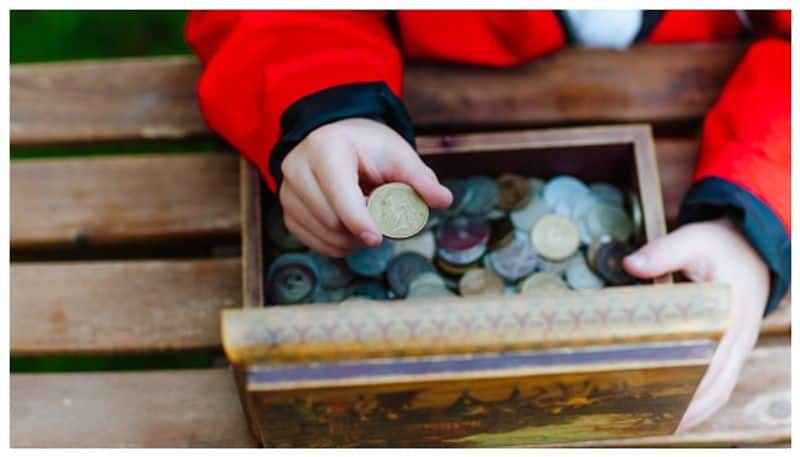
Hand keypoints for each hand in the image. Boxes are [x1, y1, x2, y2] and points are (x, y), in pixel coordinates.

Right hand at [279, 118, 451, 256]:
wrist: (337, 142)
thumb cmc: (369, 147)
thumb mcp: (398, 154)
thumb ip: (420, 178)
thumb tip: (443, 200)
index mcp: (325, 148)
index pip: (338, 192)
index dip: (358, 219)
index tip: (377, 239)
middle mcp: (297, 168)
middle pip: (332, 220)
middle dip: (362, 229)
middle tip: (383, 216)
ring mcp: (287, 192)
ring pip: (324, 235)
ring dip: (353, 240)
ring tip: (369, 218)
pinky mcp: (288, 212)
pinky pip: (316, 243)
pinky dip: (339, 245)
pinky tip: (352, 229)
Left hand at [623, 217, 768, 431]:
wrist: (754, 245)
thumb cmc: (723, 245)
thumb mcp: (695, 240)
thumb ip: (664, 252)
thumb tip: (631, 265)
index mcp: (731, 316)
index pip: (711, 363)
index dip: (688, 386)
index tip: (661, 399)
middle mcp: (739, 338)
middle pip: (716, 388)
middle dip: (687, 409)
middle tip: (649, 419)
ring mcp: (738, 346)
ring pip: (721, 391)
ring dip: (695, 410)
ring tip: (660, 424)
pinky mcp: (733, 347)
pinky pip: (722, 383)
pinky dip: (703, 401)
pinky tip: (678, 409)